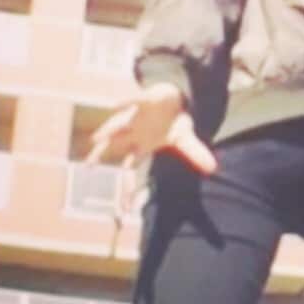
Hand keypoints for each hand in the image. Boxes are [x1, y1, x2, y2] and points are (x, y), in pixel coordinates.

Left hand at [86, 82, 216, 175]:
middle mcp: (132, 133)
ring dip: (108, 130)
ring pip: (117, 125)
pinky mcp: (142, 100)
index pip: (129, 170)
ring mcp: (134, 116)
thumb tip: (214, 169)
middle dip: (101, 155)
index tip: (122, 206)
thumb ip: (195, 154)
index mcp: (141, 146)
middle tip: (90, 167)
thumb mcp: (185, 139)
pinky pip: (132, 101)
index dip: (127, 188)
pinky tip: (113, 104)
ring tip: (97, 138)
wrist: (173, 96)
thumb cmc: (174, 121)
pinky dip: (124, 102)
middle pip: (114, 147)